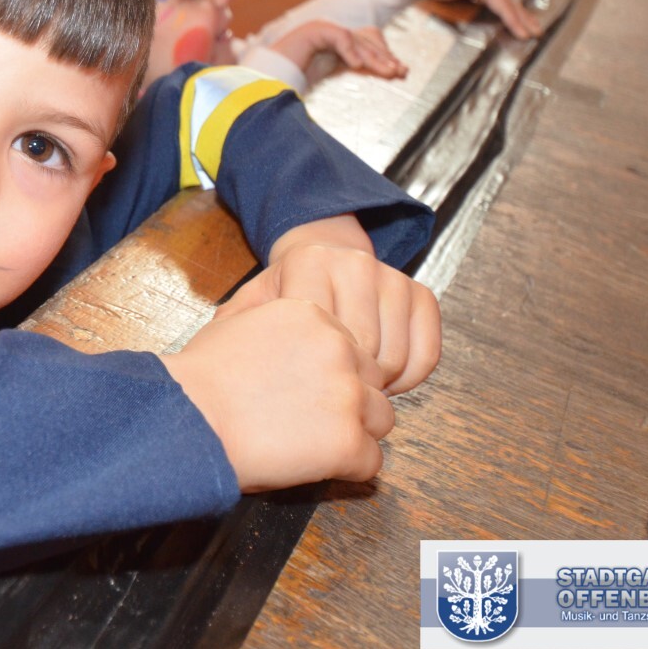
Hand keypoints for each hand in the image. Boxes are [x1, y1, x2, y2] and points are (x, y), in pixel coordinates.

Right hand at [164, 299, 394, 490]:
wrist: (188, 417)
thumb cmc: (198, 379)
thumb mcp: (239, 327)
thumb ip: (279, 333)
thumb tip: (290, 351)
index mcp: (311, 315)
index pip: (350, 346)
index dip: (330, 374)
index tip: (305, 391)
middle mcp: (337, 348)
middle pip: (372, 381)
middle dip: (349, 402)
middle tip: (311, 421)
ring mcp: (346, 395)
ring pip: (381, 420)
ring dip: (355, 434)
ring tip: (314, 445)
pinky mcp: (346, 441)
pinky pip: (371, 462)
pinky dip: (348, 470)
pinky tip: (313, 466)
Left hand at [223, 221, 440, 395]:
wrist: (314, 261)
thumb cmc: (280, 302)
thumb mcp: (251, 309)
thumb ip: (237, 330)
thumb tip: (220, 368)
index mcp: (307, 264)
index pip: (323, 341)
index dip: (313, 375)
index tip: (298, 381)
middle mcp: (354, 263)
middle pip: (362, 355)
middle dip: (346, 384)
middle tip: (326, 387)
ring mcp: (391, 276)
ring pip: (397, 358)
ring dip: (377, 384)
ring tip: (350, 381)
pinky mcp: (420, 294)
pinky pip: (427, 353)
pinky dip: (409, 377)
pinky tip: (383, 378)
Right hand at [269, 19, 406, 79]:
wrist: (263, 80)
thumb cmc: (288, 82)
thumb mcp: (326, 78)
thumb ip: (343, 72)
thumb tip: (368, 76)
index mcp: (334, 46)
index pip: (365, 45)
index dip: (383, 57)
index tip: (400, 72)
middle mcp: (330, 36)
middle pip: (366, 42)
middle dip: (385, 57)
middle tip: (400, 72)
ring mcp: (321, 31)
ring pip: (356, 40)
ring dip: (374, 57)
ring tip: (388, 71)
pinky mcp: (313, 31)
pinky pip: (338, 37)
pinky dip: (350, 50)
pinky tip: (357, 65)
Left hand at [416, 0, 542, 38]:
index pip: (504, 4)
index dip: (515, 20)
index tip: (525, 35)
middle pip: (509, 2)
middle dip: (524, 18)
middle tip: (538, 34)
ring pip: (505, 2)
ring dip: (519, 15)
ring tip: (532, 27)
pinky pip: (496, 4)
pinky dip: (507, 12)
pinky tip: (510, 19)